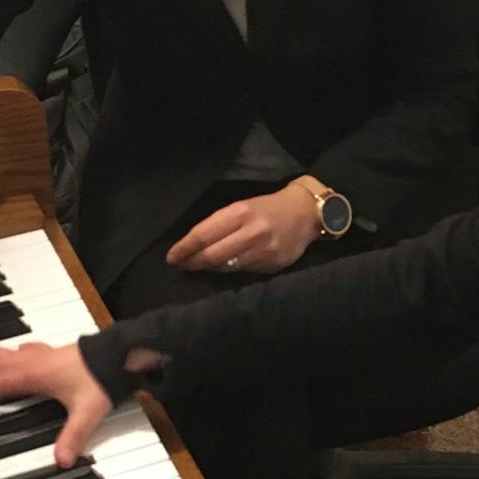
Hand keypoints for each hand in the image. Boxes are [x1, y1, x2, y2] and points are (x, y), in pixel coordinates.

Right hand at [0, 340, 111, 464]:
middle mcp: (33, 364)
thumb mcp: (88, 412)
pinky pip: (28, 352)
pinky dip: (17, 351)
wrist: (122, 354)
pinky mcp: (56, 355)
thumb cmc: (103, 378)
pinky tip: (18, 348)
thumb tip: (61, 461)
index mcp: (33, 376)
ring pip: (6, 355)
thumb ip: (73, 437)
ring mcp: (43, 357)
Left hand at [167, 182, 316, 273]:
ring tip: (198, 266)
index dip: (184, 248)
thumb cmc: (268, 208)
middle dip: (192, 262)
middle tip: (181, 265)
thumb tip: (193, 246)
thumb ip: (220, 224)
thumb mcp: (243, 206)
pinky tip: (223, 267)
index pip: (204, 234)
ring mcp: (263, 251)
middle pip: (212, 255)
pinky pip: (243, 271)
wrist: (306, 213)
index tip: (171, 257)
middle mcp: (252, 232)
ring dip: (208, 268)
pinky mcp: (272, 265)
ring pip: (226, 266)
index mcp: (241, 212)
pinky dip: (229, 270)